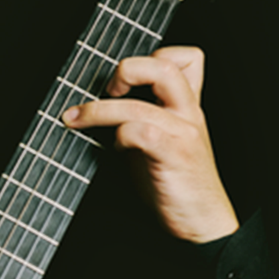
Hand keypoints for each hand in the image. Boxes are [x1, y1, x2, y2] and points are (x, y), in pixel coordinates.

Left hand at [61, 46, 238, 242]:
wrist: (202, 221)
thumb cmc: (175, 183)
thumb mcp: (159, 140)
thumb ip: (140, 118)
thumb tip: (96, 107)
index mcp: (186, 106)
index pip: (185, 58)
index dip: (152, 56)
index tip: (124, 80)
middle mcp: (187, 113)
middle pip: (164, 66)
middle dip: (126, 70)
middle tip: (107, 90)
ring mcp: (182, 133)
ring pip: (138, 103)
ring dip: (98, 110)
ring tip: (76, 119)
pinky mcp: (173, 155)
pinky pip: (139, 132)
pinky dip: (120, 136)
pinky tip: (116, 150)